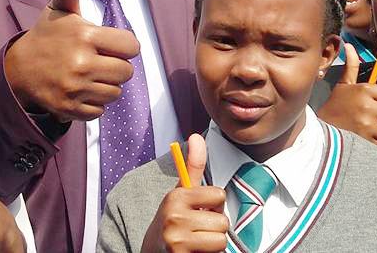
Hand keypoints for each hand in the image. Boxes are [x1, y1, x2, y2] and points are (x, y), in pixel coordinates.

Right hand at [4, 0, 139, 121]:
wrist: (18, 69)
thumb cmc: (46, 36)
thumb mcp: (58, 9)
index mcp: (85, 36)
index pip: (131, 46)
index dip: (125, 46)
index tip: (111, 44)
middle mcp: (82, 62)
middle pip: (127, 72)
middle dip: (117, 67)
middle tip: (100, 61)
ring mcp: (75, 88)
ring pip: (115, 93)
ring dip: (107, 86)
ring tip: (91, 75)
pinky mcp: (69, 108)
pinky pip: (100, 111)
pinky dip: (93, 103)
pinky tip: (81, 90)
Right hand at [141, 134, 228, 252]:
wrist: (153, 252)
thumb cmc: (173, 221)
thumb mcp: (181, 192)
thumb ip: (192, 165)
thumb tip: (197, 136)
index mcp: (176, 196)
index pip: (219, 195)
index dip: (214, 205)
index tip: (200, 209)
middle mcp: (174, 216)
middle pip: (223, 221)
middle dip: (214, 227)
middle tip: (197, 229)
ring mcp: (177, 239)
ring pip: (221, 239)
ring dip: (213, 244)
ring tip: (197, 241)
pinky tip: (195, 251)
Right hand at [316, 43, 376, 146]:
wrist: (320, 131)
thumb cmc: (334, 108)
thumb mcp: (343, 86)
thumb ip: (351, 66)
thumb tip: (349, 45)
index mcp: (365, 91)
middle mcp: (368, 107)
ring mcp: (367, 126)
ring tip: (372, 129)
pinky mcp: (367, 142)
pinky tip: (367, 138)